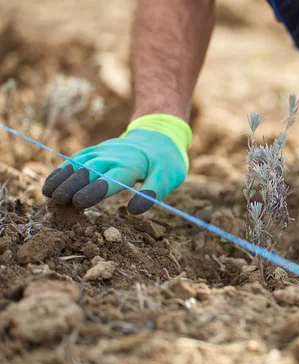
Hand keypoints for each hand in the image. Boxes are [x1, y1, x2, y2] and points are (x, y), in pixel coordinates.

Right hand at [42, 114, 191, 214]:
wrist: (159, 136)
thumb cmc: (165, 163)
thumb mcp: (168, 177)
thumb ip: (152, 192)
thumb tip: (134, 210)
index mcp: (133, 164)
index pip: (112, 178)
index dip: (95, 190)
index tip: (79, 202)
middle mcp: (114, 156)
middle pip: (91, 170)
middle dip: (73, 185)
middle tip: (58, 201)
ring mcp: (103, 151)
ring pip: (79, 163)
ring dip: (63, 178)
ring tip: (48, 194)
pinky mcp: (96, 150)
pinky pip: (76, 159)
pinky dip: (62, 170)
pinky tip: (50, 183)